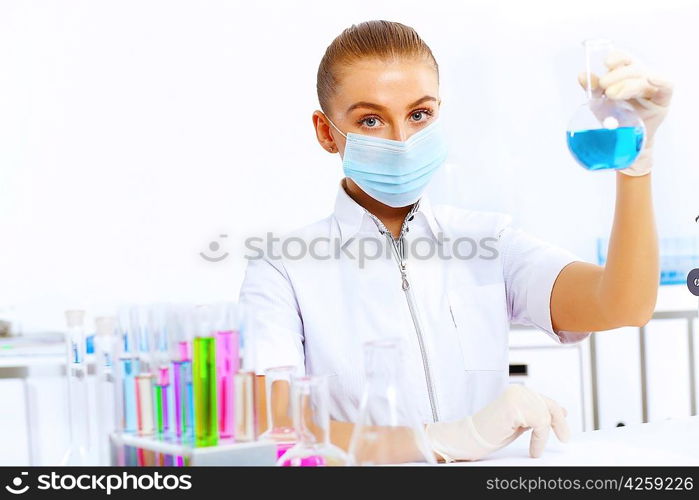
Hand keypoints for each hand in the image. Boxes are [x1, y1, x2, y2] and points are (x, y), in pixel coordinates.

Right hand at [425, 384, 569, 461]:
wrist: (472, 438)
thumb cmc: (492, 432)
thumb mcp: (521, 423)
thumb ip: (537, 415)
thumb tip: (561, 411)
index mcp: (519, 392)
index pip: (545, 401)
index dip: (558, 417)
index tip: (564, 433)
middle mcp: (519, 390)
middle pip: (549, 406)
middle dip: (559, 424)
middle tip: (564, 439)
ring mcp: (516, 396)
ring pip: (546, 415)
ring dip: (544, 435)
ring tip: (536, 448)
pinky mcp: (514, 406)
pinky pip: (540, 422)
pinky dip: (539, 439)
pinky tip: (533, 449)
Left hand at [577, 50, 673, 175]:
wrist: (623, 143)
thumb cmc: (613, 120)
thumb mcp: (599, 103)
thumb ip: (593, 89)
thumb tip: (581, 75)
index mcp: (626, 75)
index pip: (624, 59)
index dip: (617, 57)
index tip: (606, 63)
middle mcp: (641, 78)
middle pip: (633, 68)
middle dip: (617, 76)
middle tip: (604, 87)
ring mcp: (653, 88)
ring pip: (645, 77)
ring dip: (628, 84)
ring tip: (612, 95)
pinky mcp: (663, 100)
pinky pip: (667, 86)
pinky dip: (660, 81)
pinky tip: (652, 79)